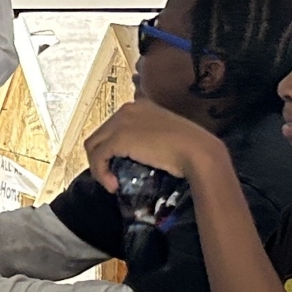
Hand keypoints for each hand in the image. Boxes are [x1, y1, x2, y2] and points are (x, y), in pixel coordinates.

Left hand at [87, 97, 223, 190]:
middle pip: (101, 134)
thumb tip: (139, 154)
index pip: (115, 124)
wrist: (198, 152)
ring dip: (99, 167)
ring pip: (94, 145)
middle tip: (114, 175)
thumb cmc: (191, 148)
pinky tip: (113, 185)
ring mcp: (121, 122)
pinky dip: (101, 173)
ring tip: (111, 183)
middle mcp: (127, 108)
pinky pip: (98, 157)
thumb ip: (150, 137)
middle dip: (102, 157)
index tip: (120, 163)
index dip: (113, 145)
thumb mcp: (167, 136)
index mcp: (141, 105)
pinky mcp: (118, 138)